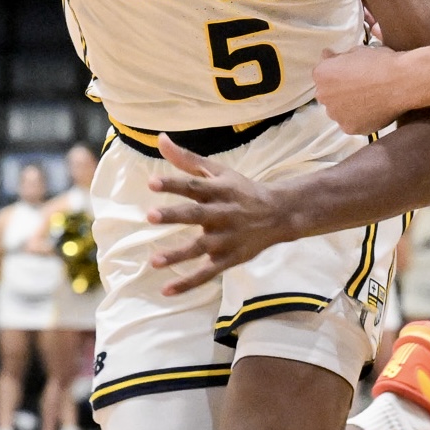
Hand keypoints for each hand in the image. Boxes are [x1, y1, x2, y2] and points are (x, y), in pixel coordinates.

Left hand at [146, 135, 296, 294]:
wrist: (280, 214)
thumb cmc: (241, 190)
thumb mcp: (219, 171)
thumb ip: (187, 159)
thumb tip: (160, 138)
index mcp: (219, 190)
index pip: (194, 185)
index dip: (173, 184)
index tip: (151, 183)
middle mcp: (222, 214)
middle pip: (196, 214)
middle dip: (174, 215)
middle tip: (150, 215)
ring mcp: (226, 239)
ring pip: (200, 248)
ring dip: (178, 255)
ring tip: (154, 261)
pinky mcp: (229, 259)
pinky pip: (207, 273)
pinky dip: (188, 283)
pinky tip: (167, 290)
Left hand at [313, 44, 411, 135]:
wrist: (401, 82)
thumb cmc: (380, 62)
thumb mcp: (356, 51)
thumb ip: (338, 57)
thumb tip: (327, 56)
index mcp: (322, 74)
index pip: (322, 74)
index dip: (336, 72)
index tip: (348, 72)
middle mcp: (323, 96)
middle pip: (328, 94)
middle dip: (338, 90)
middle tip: (359, 86)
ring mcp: (336, 115)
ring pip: (339, 110)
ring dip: (347, 106)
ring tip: (368, 99)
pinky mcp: (350, 129)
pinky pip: (351, 123)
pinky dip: (359, 118)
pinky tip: (372, 110)